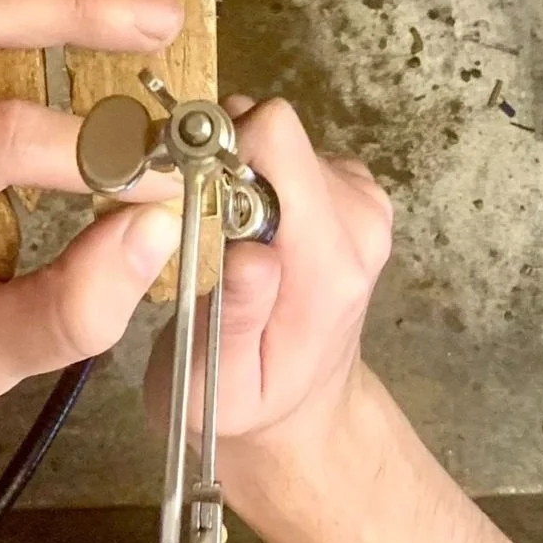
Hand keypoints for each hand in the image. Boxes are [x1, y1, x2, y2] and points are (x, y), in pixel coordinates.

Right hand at [144, 95, 392, 457]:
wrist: (301, 412)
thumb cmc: (247, 405)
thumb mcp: (218, 386)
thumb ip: (236, 321)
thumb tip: (252, 255)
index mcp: (330, 262)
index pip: (276, 140)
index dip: (216, 154)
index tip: (181, 198)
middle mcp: (359, 218)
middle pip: (274, 131)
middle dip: (220, 162)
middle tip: (190, 223)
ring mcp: (361, 198)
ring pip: (275, 137)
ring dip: (233, 171)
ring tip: (214, 232)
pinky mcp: (352, 188)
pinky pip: (286, 149)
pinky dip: (253, 173)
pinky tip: (240, 225)